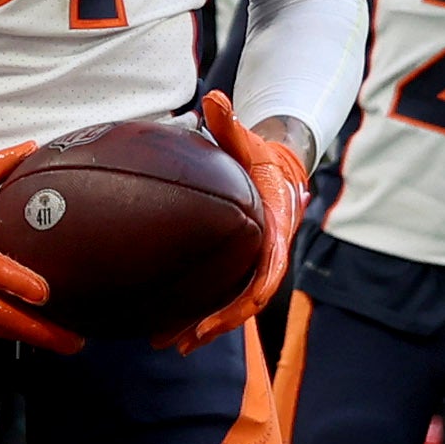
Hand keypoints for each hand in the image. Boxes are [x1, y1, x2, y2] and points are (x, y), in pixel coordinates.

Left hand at [169, 87, 305, 351]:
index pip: (264, 280)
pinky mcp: (239, 266)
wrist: (279, 166)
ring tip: (165, 344)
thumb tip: (215, 100)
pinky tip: (167, 324)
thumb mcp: (248, 140)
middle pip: (245, 305)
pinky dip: (198, 312)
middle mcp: (267, 256)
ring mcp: (254, 265)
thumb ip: (231, 125)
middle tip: (179, 343)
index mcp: (274, 234)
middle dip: (214, 327)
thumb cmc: (261, 153)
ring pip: (231, 306)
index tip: (215, 321)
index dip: (241, 305)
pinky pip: (221, 294)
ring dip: (201, 328)